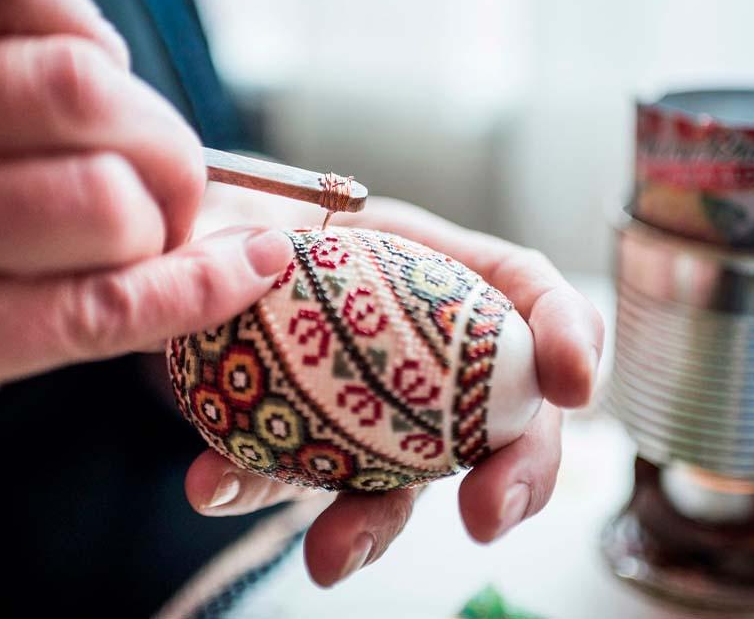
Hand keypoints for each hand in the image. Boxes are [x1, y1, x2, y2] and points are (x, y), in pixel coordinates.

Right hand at [0, 0, 292, 536]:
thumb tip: (119, 82)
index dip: (95, 42)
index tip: (111, 91)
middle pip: (73, 91)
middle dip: (160, 138)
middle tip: (166, 180)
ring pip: (98, 199)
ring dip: (163, 225)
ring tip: (144, 246)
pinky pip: (102, 306)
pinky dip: (197, 289)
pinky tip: (239, 275)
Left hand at [184, 188, 603, 585]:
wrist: (179, 254)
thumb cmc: (244, 214)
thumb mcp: (263, 195)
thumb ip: (266, 224)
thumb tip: (254, 251)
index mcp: (438, 269)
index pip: (530, 292)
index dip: (570, 334)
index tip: (573, 384)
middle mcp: (423, 351)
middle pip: (505, 415)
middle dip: (517, 473)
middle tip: (487, 515)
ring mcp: (372, 411)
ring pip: (403, 482)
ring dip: (371, 524)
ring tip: (329, 558)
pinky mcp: (306, 447)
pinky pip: (291, 480)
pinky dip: (251, 489)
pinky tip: (212, 487)